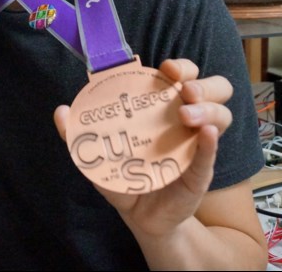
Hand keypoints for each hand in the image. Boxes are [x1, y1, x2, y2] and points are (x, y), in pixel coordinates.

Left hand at [54, 58, 232, 237]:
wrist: (140, 215)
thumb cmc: (123, 174)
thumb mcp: (98, 154)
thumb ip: (77, 134)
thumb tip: (60, 112)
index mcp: (165, 106)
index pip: (184, 75)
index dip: (182, 66)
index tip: (166, 68)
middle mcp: (188, 119)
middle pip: (215, 88)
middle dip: (202, 83)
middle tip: (184, 90)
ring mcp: (197, 144)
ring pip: (222, 115)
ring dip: (207, 109)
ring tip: (186, 115)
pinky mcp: (201, 171)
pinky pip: (211, 153)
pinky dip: (209, 142)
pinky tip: (203, 134)